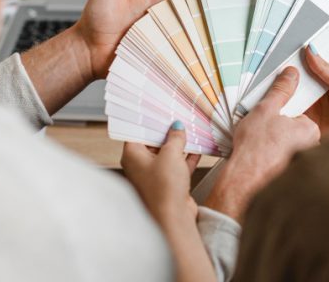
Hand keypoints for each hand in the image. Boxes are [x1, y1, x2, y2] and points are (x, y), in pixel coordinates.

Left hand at [76, 0, 227, 78]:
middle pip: (193, 10)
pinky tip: (205, 53)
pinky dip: (191, 52)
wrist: (85, 49)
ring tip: (226, 30)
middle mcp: (161, 17)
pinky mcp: (157, 53)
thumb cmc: (95, 17)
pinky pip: (177, 52)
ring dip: (205, 31)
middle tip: (236, 3)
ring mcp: (161, 36)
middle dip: (214, 7)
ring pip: (189, 32)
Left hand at [122, 124, 217, 281]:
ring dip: (178, 144)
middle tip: (176, 118)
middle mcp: (140, 165)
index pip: (136, 132)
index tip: (157, 111)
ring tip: (189, 130)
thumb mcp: (171, 154)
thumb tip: (176, 128)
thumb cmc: (164, 187)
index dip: (147, 121)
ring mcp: (154, 175)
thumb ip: (175, 138)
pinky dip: (185, 157)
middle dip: (166, 132)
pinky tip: (196, 148)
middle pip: (152, 142)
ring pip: (166, 154)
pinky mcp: (168, 183)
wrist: (173, 217)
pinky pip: (176, 166)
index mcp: (132, 156)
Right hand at [204, 67, 320, 221]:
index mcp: (310, 130)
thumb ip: (281, 89)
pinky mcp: (289, 173)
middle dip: (278, 125)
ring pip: (286, 142)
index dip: (283, 109)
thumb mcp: (267, 109)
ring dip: (273, 140)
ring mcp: (300, 162)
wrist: (244, 184)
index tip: (270, 111)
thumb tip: (291, 72)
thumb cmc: (256, 149)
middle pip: (293, 127)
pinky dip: (271, 153)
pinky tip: (260, 154)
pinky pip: (281, 155)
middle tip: (261, 127)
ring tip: (257, 140)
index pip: (298, 112)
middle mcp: (311, 147)